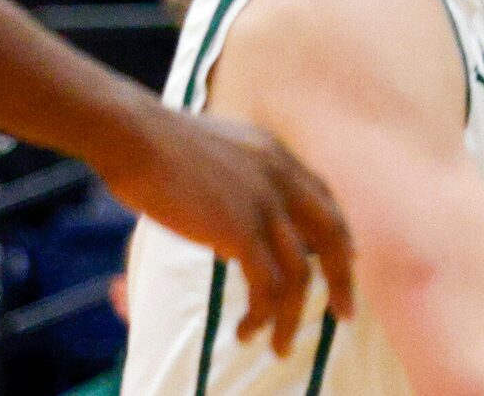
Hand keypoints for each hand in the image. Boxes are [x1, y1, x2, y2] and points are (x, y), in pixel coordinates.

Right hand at [96, 109, 355, 355]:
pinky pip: (267, 284)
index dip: (337, 235)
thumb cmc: (155, 143)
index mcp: (277, 154)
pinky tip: (246, 331)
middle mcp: (283, 176)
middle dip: (343, 278)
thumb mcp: (216, 149)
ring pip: (300, 272)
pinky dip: (262, 314)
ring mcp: (266, 203)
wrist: (136, 136)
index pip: (324, 199)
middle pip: (333, 234)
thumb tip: (230, 209)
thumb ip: (237, 174)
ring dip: (293, 316)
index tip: (347, 261)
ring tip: (280, 347)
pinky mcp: (241, 229)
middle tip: (344, 313)